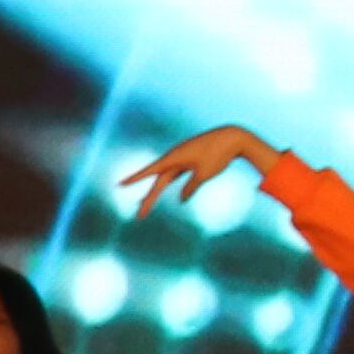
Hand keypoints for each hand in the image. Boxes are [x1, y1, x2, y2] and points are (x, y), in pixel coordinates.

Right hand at [114, 123, 278, 220]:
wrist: (232, 137)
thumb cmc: (219, 155)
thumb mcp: (204, 174)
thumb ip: (191, 187)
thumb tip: (181, 200)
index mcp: (175, 158)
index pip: (151, 171)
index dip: (135, 178)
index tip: (120, 184)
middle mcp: (175, 157)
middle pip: (159, 182)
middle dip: (149, 199)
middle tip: (140, 215)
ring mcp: (181, 158)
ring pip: (165, 178)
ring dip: (155, 192)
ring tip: (144, 205)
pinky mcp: (189, 160)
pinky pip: (174, 174)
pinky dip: (168, 183)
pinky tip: (161, 190)